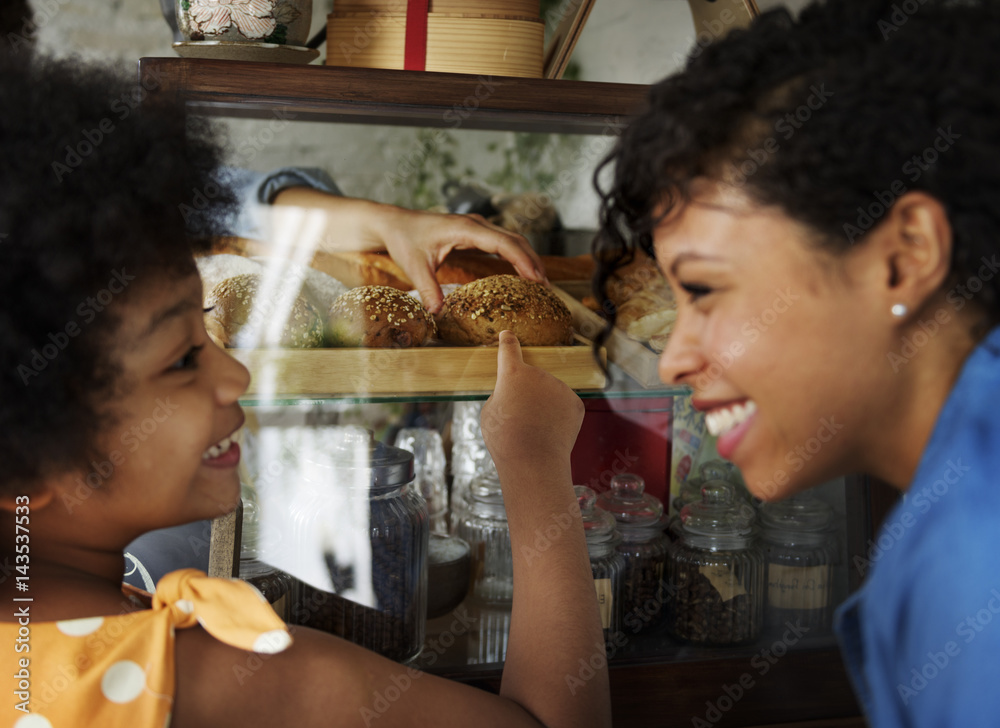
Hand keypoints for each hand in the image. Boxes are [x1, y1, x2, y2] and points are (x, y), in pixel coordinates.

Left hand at [372, 205, 546, 313]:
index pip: (503, 242)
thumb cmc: (404, 239)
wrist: (395, 223)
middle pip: (515, 240)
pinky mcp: (475, 233)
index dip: (523, 260)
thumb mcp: (414, 266)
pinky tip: (522, 274)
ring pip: (512, 240)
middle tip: (546, 288)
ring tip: (540, 284)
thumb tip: (438, 313)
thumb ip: (428, 289)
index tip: (537, 279)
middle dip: (533, 262)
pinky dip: (516, 257)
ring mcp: (477, 227)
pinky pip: (502, 243)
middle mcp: (475, 224)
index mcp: (464, 228)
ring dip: (528, 259)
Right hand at [481, 331, 583, 469]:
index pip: (509, 350)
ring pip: (549, 393)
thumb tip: (514, 393)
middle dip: (526, 394)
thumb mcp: (490, 412)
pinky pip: (563, 405)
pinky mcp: (576, 403)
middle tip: (519, 418)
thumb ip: (503, 395)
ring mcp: (560, 387)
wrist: (534, 460)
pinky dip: (558, 415)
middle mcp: (539, 374)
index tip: (508, 334)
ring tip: (535, 428)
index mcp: (513, 374)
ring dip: (543, 405)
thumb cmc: (505, 438)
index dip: (507, 341)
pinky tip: (550, 430)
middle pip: (531, 379)